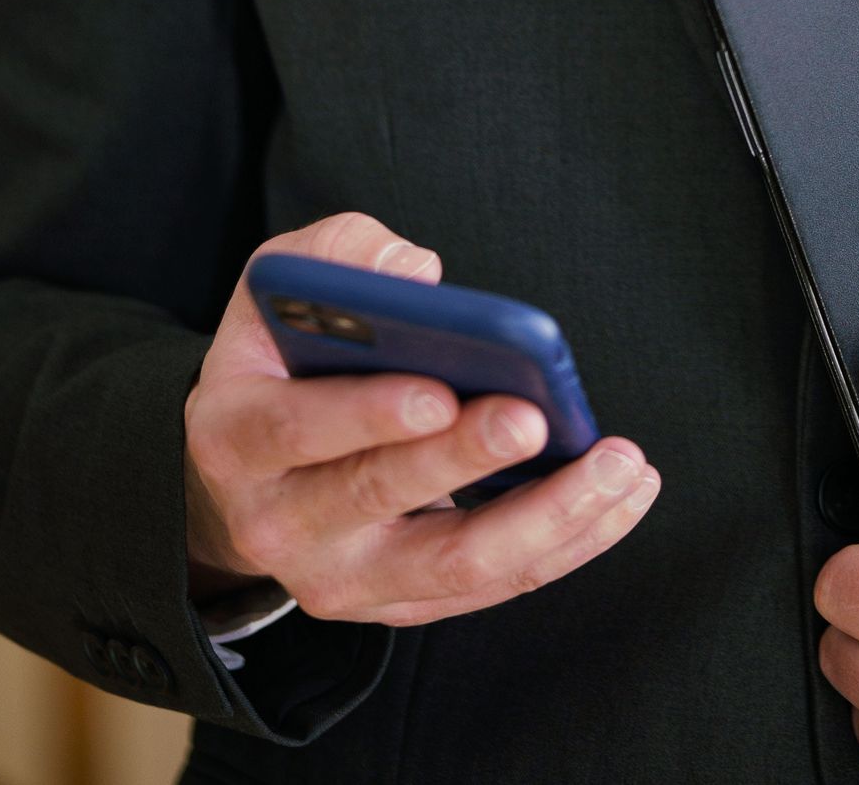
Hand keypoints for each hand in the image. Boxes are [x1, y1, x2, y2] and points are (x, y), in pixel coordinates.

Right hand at [183, 212, 659, 626]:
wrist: (246, 473)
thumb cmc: (280, 357)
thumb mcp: (280, 282)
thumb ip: (344, 256)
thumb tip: (419, 274)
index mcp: (237, 436)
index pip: (296, 429)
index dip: (368, 413)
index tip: (439, 391)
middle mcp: (279, 523)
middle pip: (378, 499)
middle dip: (465, 459)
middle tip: (535, 418)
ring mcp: (341, 577)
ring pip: (453, 564)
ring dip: (547, 516)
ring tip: (621, 466)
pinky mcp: (399, 602)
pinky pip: (491, 583)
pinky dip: (564, 542)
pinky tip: (619, 497)